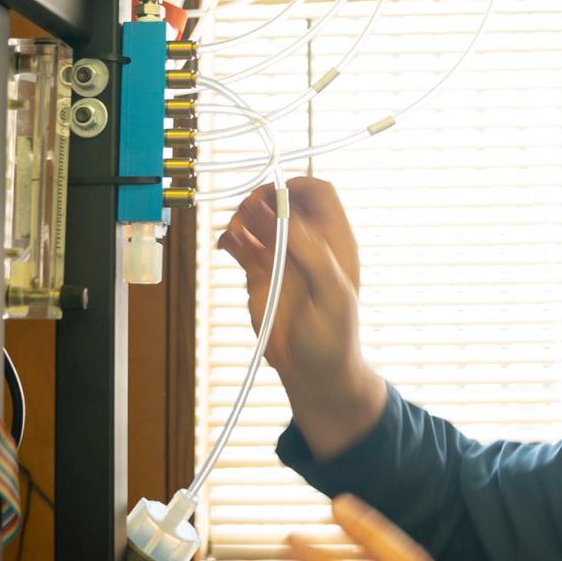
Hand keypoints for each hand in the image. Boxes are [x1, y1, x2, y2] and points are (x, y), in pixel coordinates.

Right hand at [217, 179, 383, 455]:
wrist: (313, 373)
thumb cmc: (333, 339)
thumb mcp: (333, 295)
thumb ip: (312, 254)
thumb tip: (283, 215)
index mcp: (333, 241)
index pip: (317, 193)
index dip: (297, 187)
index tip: (276, 196)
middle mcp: (305, 243)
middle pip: (279, 198)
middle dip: (261, 200)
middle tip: (249, 216)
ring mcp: (280, 256)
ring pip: (255, 217)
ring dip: (241, 218)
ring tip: (237, 237)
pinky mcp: (258, 274)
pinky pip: (240, 242)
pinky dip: (229, 238)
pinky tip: (228, 247)